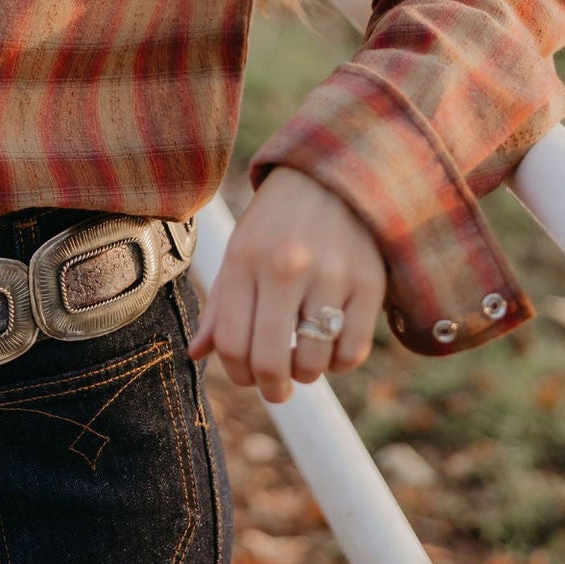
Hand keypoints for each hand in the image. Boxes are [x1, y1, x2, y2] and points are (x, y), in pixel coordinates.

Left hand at [187, 167, 385, 402]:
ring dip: (307, 374)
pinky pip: (351, 353)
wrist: (333, 175)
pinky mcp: (368, 283)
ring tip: (306, 355)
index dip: (237, 375)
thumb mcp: (241, 250)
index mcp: (244, 259)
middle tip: (278, 388)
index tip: (248, 376)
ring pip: (313, 363)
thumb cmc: (278, 221)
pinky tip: (332, 343)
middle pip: (269, 361)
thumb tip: (196, 355)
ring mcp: (329, 275)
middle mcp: (284, 266)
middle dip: (272, 389)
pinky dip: (339, 362)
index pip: (231, 344)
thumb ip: (220, 304)